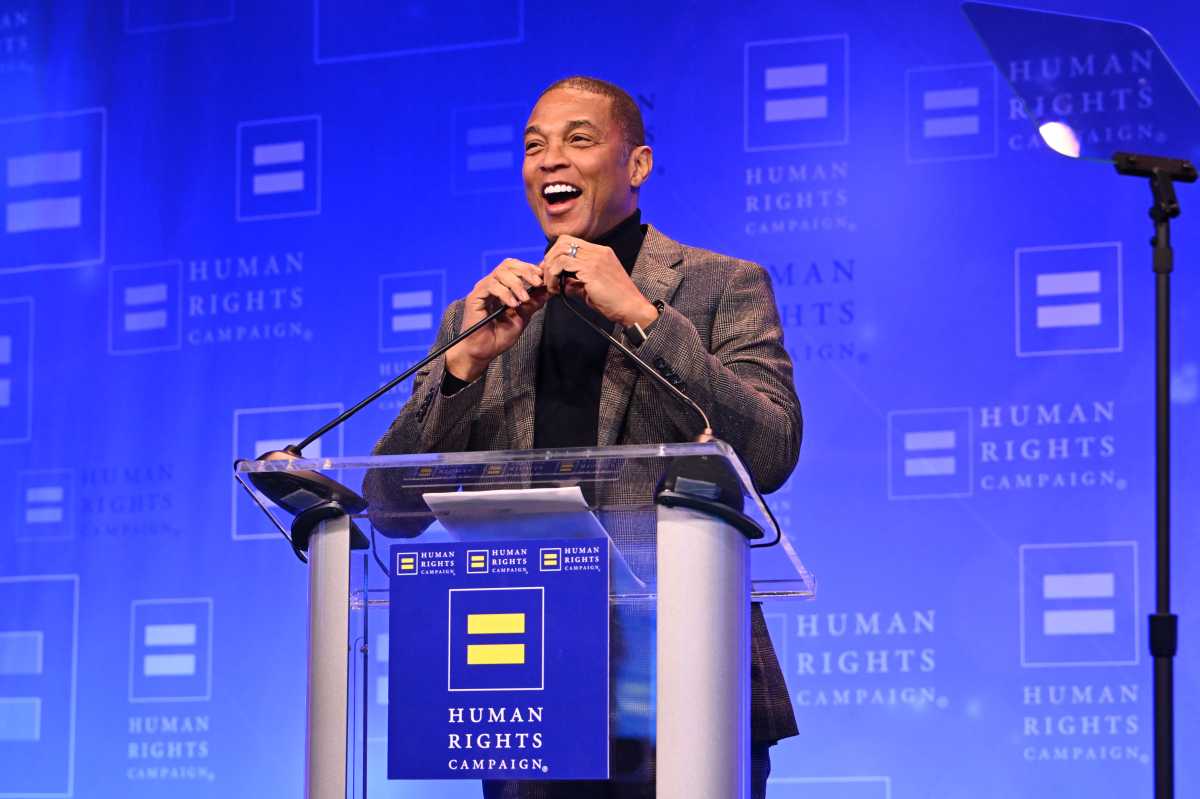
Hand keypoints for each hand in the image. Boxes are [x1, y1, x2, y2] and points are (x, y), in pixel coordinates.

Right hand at [445, 258, 547, 380]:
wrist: (483, 352)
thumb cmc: (499, 336)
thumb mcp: (523, 317)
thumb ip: (534, 302)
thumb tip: (548, 289)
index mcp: (502, 287)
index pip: (515, 267)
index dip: (529, 268)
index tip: (542, 277)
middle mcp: (491, 285)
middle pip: (508, 265)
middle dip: (526, 271)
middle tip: (537, 282)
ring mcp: (482, 290)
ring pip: (500, 273)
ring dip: (517, 284)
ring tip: (524, 299)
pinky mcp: (474, 297)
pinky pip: (491, 286)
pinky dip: (505, 293)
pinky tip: (512, 305)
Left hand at [542, 236, 657, 326]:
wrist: (632, 309)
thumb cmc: (615, 302)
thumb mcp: (592, 288)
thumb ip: (575, 282)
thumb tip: (559, 283)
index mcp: (601, 252)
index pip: (570, 242)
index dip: (556, 255)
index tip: (550, 272)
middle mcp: (598, 251)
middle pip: (563, 242)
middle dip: (549, 259)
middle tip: (547, 278)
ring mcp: (595, 258)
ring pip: (560, 252)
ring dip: (550, 269)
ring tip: (551, 286)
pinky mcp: (591, 269)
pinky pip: (562, 264)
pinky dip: (553, 276)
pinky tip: (555, 289)